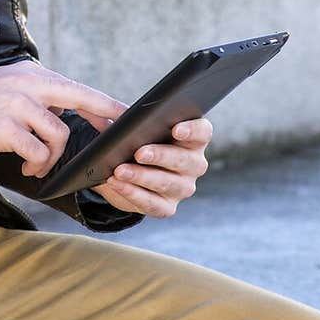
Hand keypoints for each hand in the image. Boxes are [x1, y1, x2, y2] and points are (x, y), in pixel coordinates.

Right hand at [0, 62, 126, 177]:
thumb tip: (62, 111)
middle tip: (116, 136)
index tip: (122, 113)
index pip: (74, 86)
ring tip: (37, 164)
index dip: (101, 102)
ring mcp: (16, 104)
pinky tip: (25, 167)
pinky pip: (37, 151)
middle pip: (79, 98)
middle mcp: (26, 83)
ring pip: (58, 134)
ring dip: (53, 156)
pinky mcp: (5, 128)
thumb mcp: (6, 87)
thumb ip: (35, 95)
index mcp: (30, 73)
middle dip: (104, 116)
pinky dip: (36, 164)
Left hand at [95, 117, 212, 217]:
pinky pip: (154, 204)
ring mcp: (182, 187)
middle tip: (139, 153)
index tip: (176, 129)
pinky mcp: (167, 207)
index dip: (193, 130)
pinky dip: (134, 194)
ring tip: (120, 170)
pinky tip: (118, 184)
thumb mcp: (125, 123)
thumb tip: (117, 117)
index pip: (202, 132)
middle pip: (186, 160)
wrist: (117, 170)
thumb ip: (121, 113)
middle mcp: (193, 164)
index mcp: (190, 138)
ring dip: (143, 177)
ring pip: (168, 183)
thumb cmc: (131, 140)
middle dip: (161, 156)